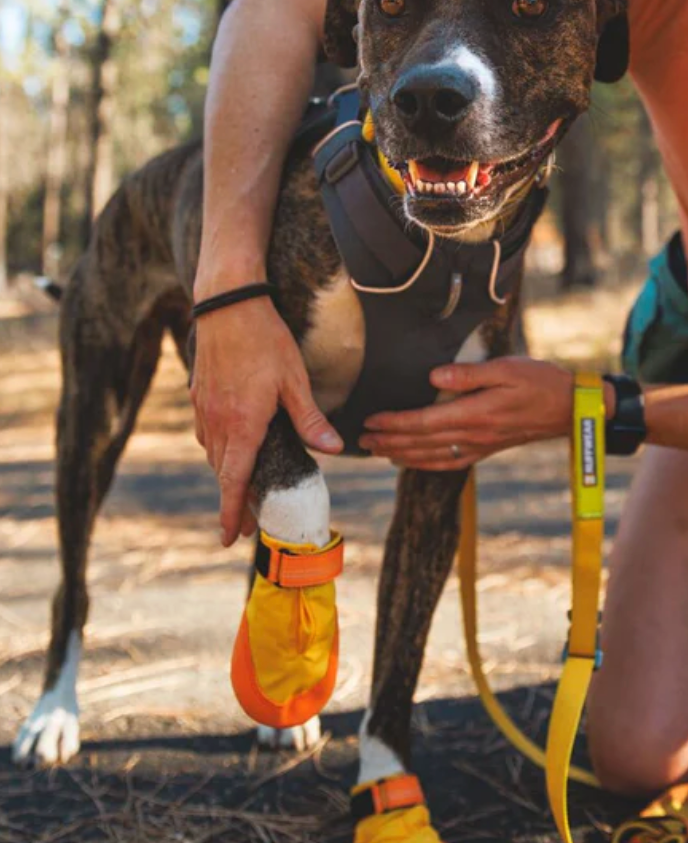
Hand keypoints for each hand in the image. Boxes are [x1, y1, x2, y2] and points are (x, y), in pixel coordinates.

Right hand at [190, 295, 341, 545]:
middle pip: (224, 473)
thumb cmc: (265, 339)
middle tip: (250, 522)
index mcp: (242, 424)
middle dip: (235, 500)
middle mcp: (217, 422)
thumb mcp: (294, 380)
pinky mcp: (199, 395)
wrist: (227, 303)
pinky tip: (232, 447)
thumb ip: (310, 418)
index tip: (230, 539)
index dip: (232, 512)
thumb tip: (334, 449)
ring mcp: (204, 409)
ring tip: (243, 490)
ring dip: (227, 474)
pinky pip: (208, 433)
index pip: (233, 481)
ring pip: (214, 453)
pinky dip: (220, 448)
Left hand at [360, 357, 577, 469]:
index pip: (424, 422)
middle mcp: (474, 434)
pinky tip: (412, 463)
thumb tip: (434, 375)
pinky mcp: (488, 448)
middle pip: (422, 442)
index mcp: (475, 413)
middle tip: (362, 440)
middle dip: (389, 441)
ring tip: (377, 451)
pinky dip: (426, 464)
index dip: (395, 423)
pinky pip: (450, 462)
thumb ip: (469, 374)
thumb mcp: (507, 368)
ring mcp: (481, 445)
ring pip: (432, 456)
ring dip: (401, 454)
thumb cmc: (540, 381)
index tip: (372, 420)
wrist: (571, 407)